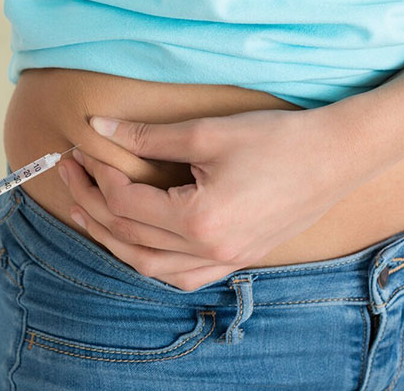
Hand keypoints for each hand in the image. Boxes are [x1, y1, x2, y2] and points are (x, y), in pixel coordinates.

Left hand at [59, 109, 361, 290]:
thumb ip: (147, 136)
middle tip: (68, 174)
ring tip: (84, 212)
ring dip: (111, 238)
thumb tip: (99, 127)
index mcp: (199, 220)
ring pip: (148, 264)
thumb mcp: (207, 132)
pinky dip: (149, 262)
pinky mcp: (234, 259)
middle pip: (128, 234)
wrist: (335, 157)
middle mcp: (207, 250)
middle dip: (90, 203)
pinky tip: (134, 245)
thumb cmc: (276, 140)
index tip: (80, 150)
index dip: (97, 174)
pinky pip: (181, 276)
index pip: (126, 202)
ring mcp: (223, 260)